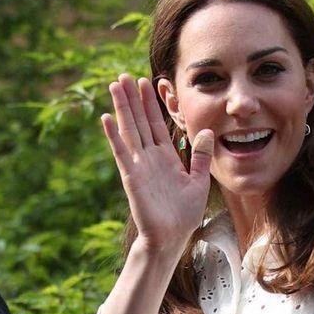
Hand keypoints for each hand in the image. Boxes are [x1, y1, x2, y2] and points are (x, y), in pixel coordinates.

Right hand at [102, 74, 212, 256]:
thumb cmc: (184, 215)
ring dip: (122, 108)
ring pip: (129, 130)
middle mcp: (150, 158)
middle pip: (139, 121)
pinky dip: (114, 135)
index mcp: (166, 157)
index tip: (147, 82)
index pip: (156, 123)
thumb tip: (207, 131)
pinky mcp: (131, 176)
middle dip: (133, 98)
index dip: (151, 103)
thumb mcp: (198, 181)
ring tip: (114, 85)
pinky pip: (121, 152)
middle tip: (124, 75)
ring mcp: (139, 165)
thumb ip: (200, 156)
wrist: (171, 238)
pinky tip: (106, 117)